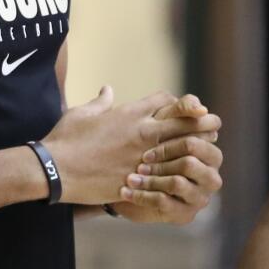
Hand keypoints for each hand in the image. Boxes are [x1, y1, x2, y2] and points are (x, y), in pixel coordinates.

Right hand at [43, 88, 221, 207]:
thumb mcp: (81, 113)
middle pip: (183, 122)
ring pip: (181, 149)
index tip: (186, 109)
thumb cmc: (65, 139)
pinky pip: (166, 176)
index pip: (166, 100)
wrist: (54, 169)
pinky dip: (177, 175)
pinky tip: (185, 177)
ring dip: (196, 149)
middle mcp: (140, 133)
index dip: (178, 103)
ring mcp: (141, 157)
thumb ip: (100, 102)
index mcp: (129, 113)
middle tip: (214, 124)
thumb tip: (108, 90)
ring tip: (208, 151)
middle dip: (201, 122)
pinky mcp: (137, 179)